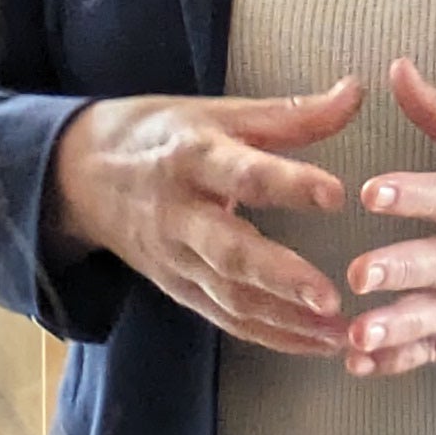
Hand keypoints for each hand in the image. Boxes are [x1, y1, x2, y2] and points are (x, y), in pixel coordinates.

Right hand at [51, 78, 362, 353]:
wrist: (80, 175)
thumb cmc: (160, 135)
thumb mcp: (219, 112)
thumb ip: (292, 113)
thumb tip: (355, 91)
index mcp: (194, 158)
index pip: (244, 173)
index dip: (289, 183)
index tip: (336, 194)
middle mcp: (182, 215)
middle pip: (230, 251)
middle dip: (281, 277)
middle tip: (331, 297)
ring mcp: (176, 259)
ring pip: (231, 297)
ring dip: (287, 321)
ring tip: (341, 334)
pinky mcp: (177, 289)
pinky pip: (227, 320)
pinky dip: (273, 337)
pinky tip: (317, 344)